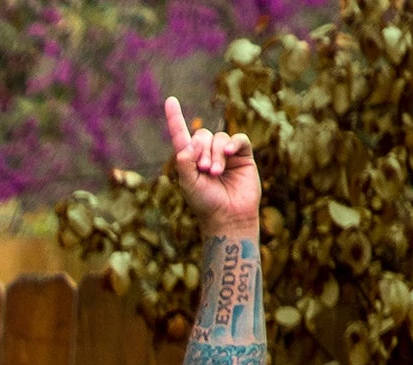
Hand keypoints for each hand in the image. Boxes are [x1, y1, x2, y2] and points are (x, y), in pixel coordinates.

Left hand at [163, 96, 259, 233]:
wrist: (228, 216)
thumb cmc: (205, 204)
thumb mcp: (189, 184)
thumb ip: (184, 163)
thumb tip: (190, 142)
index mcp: (190, 161)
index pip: (181, 135)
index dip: (175, 118)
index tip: (169, 100)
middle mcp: (206, 154)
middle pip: (202, 135)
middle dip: (201, 150)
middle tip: (204, 170)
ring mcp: (225, 154)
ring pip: (219, 138)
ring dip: (215, 154)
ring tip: (215, 173)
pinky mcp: (243, 155)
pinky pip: (238, 139)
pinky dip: (232, 144)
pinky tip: (228, 154)